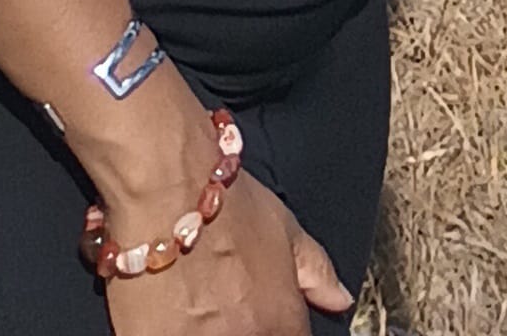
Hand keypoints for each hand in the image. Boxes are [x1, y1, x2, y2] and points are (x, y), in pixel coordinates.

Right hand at [104, 174, 350, 333]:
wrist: (167, 185)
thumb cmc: (225, 202)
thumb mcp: (285, 229)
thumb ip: (316, 271)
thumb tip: (339, 299)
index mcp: (278, 321)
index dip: (278, 329)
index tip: (263, 318)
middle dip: (240, 327)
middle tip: (225, 305)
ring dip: (205, 329)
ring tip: (196, 304)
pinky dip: (170, 329)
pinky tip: (169, 310)